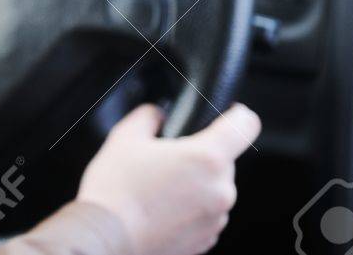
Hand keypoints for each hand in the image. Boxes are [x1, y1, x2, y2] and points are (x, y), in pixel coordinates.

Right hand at [76, 103, 260, 254]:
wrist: (107, 238)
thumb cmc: (116, 191)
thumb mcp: (124, 137)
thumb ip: (149, 115)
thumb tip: (157, 114)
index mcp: (206, 158)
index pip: (245, 125)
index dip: (237, 114)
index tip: (230, 114)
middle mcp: (220, 189)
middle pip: (223, 160)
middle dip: (198, 156)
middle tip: (165, 161)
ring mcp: (216, 218)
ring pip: (214, 188)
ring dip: (194, 184)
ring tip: (158, 189)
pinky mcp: (207, 239)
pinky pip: (206, 213)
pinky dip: (190, 208)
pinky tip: (161, 208)